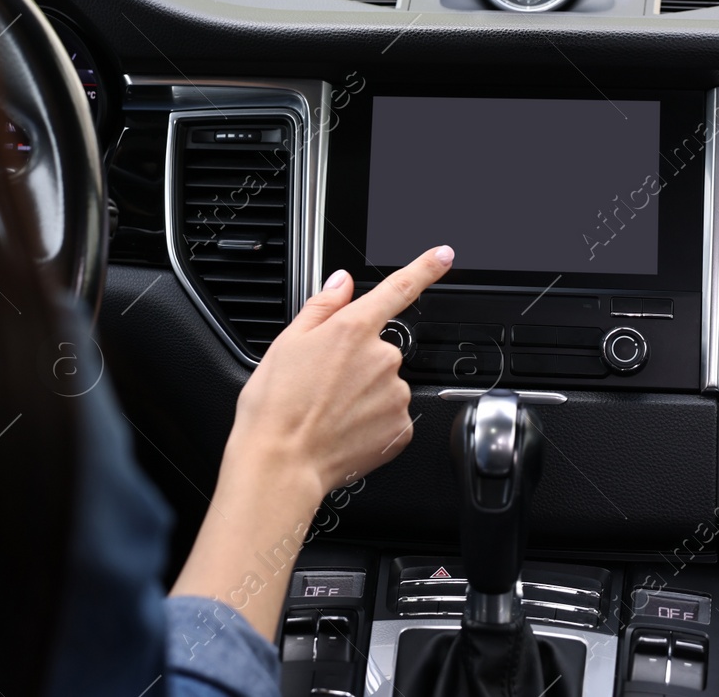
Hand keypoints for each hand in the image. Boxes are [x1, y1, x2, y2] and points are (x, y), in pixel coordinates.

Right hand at [170, 245, 454, 639]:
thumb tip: (341, 282)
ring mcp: (395, 394)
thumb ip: (322, 307)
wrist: (282, 464)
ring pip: (385, 384)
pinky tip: (345, 430)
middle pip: (379, 348)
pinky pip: (391, 416)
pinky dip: (372, 421)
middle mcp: (382, 357)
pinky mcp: (400, 428)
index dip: (425, 268)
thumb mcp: (286, 343)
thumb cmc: (275, 407)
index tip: (444, 255)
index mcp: (352, 329)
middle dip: (357, 362)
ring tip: (329, 412)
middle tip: (323, 385)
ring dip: (364, 393)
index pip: (398, 289)